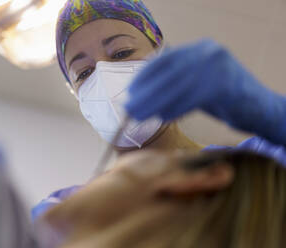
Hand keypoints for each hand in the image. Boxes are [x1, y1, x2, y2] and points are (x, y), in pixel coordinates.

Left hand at [126, 39, 285, 144]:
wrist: (260, 108)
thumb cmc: (222, 98)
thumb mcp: (196, 82)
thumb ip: (173, 82)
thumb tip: (139, 94)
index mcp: (199, 49)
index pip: (164, 59)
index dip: (144, 76)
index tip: (129, 91)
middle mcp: (209, 52)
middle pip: (169, 73)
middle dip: (146, 92)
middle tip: (130, 108)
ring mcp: (219, 66)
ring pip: (179, 86)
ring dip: (156, 102)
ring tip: (140, 115)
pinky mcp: (227, 85)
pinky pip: (193, 98)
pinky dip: (176, 108)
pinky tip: (163, 117)